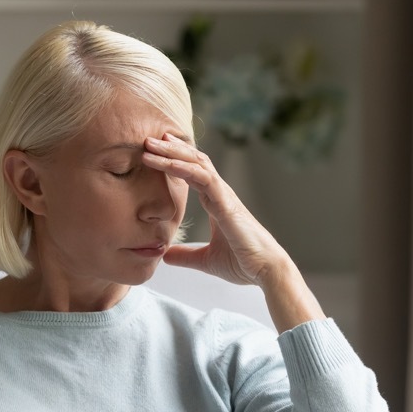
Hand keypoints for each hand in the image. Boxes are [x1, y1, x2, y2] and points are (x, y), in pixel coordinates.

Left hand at [142, 133, 287, 285]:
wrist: (265, 271)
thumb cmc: (242, 263)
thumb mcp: (205, 259)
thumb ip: (185, 256)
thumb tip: (164, 255)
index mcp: (215, 202)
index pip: (192, 172)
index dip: (174, 160)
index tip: (154, 152)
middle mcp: (220, 194)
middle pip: (193, 161)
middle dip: (169, 149)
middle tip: (147, 140)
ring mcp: (224, 196)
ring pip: (196, 164)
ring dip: (172, 153)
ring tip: (150, 145)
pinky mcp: (227, 204)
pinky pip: (204, 179)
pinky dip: (184, 168)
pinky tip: (167, 163)